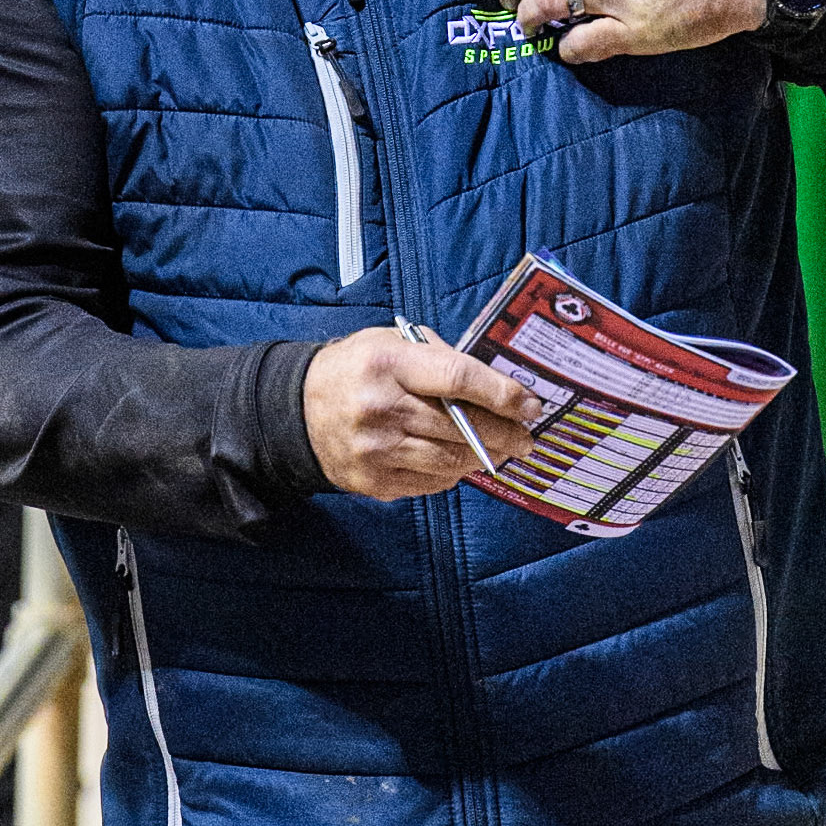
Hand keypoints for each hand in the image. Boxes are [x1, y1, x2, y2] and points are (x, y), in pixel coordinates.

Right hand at [303, 326, 542, 499]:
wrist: (296, 410)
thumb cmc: (356, 369)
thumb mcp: (392, 343)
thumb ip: (440, 357)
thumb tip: (495, 382)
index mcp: (388, 364)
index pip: (457, 379)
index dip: (501, 394)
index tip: (530, 404)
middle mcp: (380, 408)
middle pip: (460, 427)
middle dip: (504, 433)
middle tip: (527, 436)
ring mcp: (376, 450)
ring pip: (450, 461)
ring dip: (484, 457)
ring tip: (502, 449)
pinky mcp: (374, 481)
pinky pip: (430, 482)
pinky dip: (453, 473)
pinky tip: (462, 461)